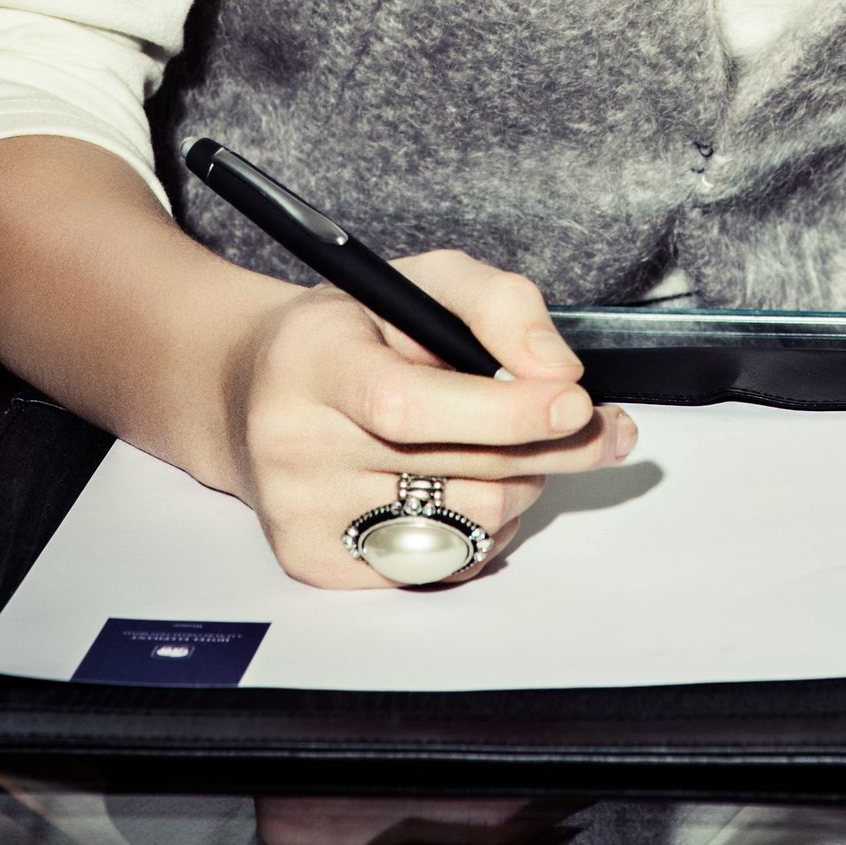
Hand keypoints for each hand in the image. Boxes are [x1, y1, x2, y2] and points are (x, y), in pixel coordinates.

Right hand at [216, 249, 635, 588]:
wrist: (250, 391)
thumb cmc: (351, 331)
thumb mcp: (420, 279)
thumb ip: (497, 302)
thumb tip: (557, 369)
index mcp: (314, 360)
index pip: (411, 405)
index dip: (501, 410)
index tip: (574, 401)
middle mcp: (295, 444)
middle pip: (456, 469)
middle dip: (549, 445)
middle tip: (596, 425)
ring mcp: (302, 513)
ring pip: (465, 522)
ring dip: (519, 484)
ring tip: (509, 446)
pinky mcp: (315, 563)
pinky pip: (443, 565)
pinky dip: (481, 528)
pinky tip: (465, 484)